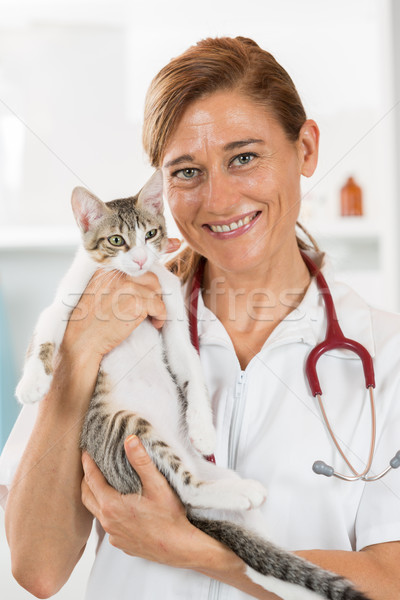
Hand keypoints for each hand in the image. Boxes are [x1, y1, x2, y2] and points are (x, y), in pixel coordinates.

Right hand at [61, 238, 181, 362]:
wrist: (82, 341)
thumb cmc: (88, 322)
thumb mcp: (97, 291)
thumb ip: (115, 282)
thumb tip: (140, 282)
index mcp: (108, 269)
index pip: (138, 268)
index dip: (145, 284)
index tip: (147, 295)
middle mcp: (118, 274)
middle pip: (151, 279)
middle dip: (154, 294)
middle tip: (150, 308)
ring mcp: (127, 287)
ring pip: (157, 294)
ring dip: (157, 307)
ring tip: (151, 319)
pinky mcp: (136, 303)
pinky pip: (160, 307)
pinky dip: (161, 317)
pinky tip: (154, 323)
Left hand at [81, 435, 201, 567]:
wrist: (178, 547)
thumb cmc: (169, 517)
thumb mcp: (157, 485)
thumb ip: (141, 461)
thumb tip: (130, 440)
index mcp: (112, 505)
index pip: (92, 479)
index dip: (88, 464)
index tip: (85, 452)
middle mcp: (108, 521)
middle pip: (87, 496)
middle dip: (86, 479)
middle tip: (89, 466)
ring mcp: (113, 534)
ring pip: (96, 511)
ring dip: (95, 496)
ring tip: (100, 483)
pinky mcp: (121, 542)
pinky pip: (107, 524)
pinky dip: (106, 512)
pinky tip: (117, 507)